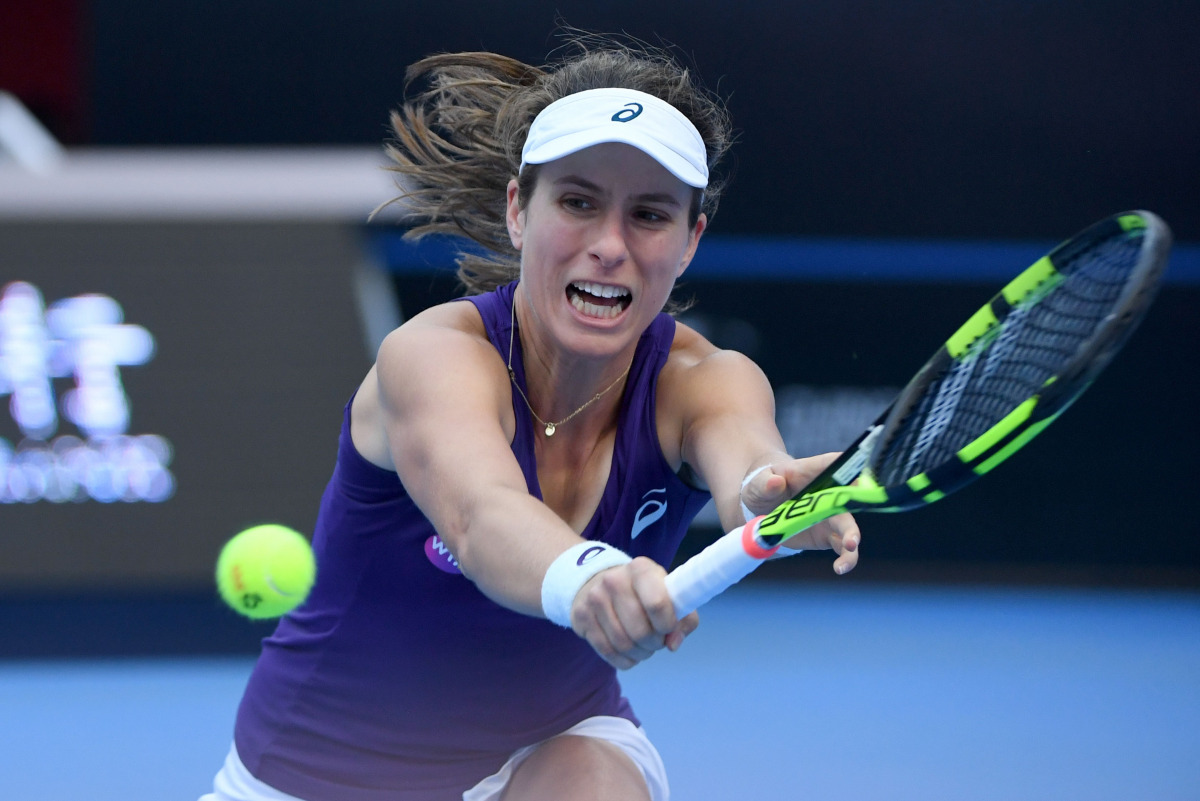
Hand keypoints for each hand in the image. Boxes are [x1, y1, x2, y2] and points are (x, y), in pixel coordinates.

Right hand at [569, 556, 699, 669]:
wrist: (599, 580)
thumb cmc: (642, 591)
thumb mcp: (668, 594)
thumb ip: (684, 619)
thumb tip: (673, 644)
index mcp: (640, 569)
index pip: (658, 604)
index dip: (668, 625)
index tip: (668, 628)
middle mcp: (614, 580)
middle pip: (640, 631)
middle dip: (654, 644)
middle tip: (656, 640)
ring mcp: (594, 598)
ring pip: (624, 645)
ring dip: (640, 654)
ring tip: (644, 646)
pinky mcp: (581, 617)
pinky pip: (608, 653)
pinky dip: (625, 660)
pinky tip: (629, 652)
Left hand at [740, 453, 861, 574]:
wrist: (763, 508)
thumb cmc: (763, 487)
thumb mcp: (758, 483)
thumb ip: (765, 483)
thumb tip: (776, 482)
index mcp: (814, 471)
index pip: (835, 462)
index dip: (849, 465)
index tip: (858, 475)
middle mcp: (830, 492)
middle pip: (850, 496)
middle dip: (857, 504)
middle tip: (853, 515)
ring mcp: (832, 515)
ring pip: (849, 525)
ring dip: (852, 536)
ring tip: (849, 548)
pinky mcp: (829, 535)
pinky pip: (843, 547)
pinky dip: (845, 558)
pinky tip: (840, 568)